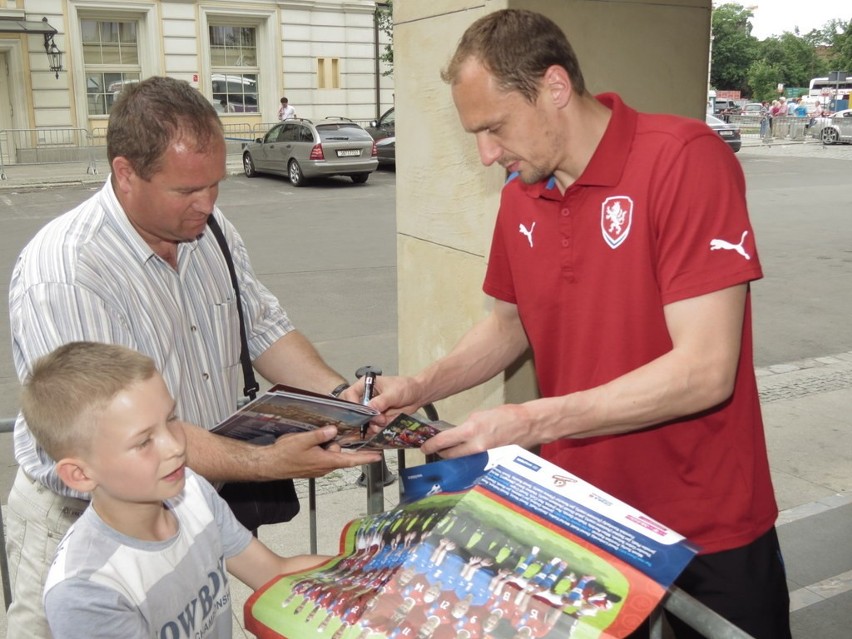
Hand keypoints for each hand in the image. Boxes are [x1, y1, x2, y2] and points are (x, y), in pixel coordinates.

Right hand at [265, 426, 381, 477]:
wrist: (270, 464)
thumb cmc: (285, 454)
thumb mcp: (303, 440)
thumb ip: (320, 435)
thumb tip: (334, 430)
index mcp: (326, 461)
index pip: (351, 460)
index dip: (365, 458)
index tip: (378, 457)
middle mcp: (325, 467)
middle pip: (340, 453)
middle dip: (337, 442)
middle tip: (329, 432)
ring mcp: (318, 468)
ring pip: (330, 453)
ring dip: (326, 445)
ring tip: (311, 438)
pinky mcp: (312, 466)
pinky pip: (323, 455)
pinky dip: (321, 448)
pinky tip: (309, 442)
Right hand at [345, 375, 424, 426]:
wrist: (417, 396)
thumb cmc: (405, 387)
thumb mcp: (394, 393)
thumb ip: (381, 401)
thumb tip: (370, 408)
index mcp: (365, 385)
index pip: (349, 394)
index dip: (352, 404)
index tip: (362, 413)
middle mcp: (365, 397)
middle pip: (353, 410)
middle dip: (364, 418)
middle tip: (379, 419)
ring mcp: (370, 409)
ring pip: (363, 421)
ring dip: (374, 424)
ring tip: (386, 420)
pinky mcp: (377, 418)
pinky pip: (373, 426)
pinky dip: (380, 427)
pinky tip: (388, 422)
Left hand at [420, 403, 537, 458]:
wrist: (527, 424)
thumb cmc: (506, 416)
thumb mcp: (480, 415)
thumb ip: (465, 427)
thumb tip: (454, 435)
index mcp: (471, 430)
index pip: (444, 441)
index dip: (431, 445)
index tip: (424, 447)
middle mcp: (476, 446)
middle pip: (450, 455)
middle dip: (441, 453)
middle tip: (436, 449)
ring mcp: (484, 457)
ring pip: (461, 461)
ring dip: (455, 457)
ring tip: (451, 452)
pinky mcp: (491, 462)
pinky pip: (474, 464)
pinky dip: (468, 461)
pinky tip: (468, 456)